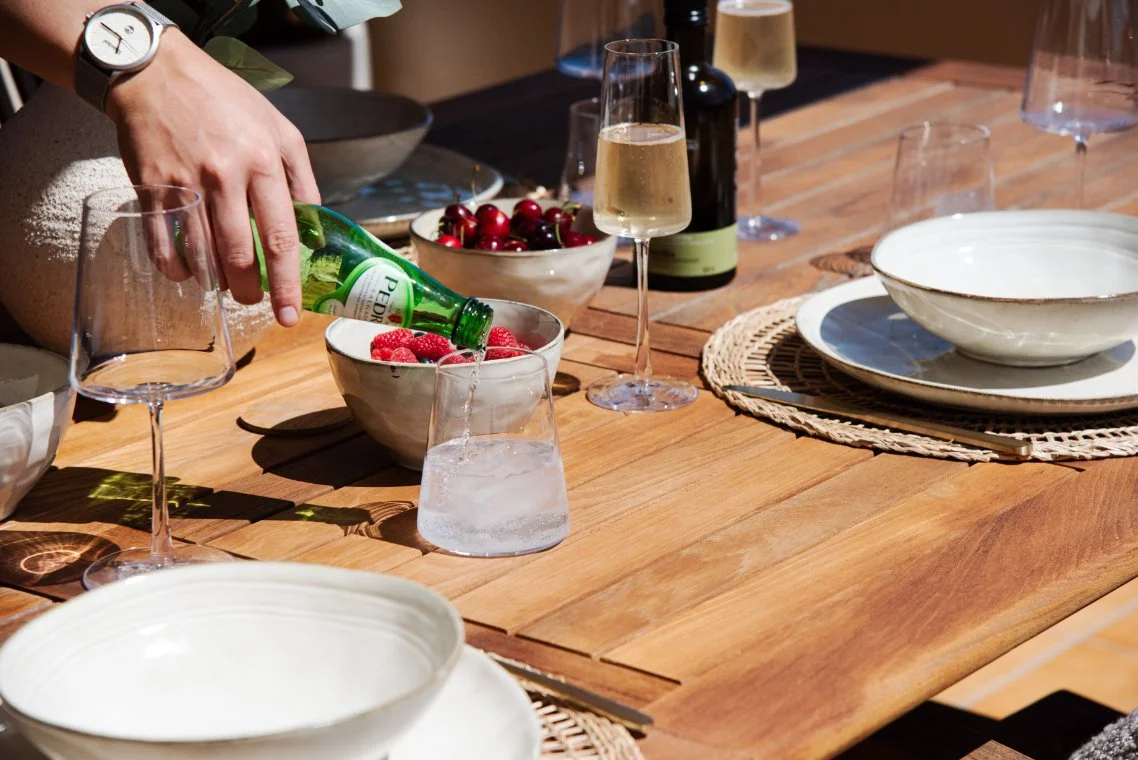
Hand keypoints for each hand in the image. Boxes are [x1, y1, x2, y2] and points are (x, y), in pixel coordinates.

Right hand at [105, 30, 318, 326]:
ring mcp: (184, 182)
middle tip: (253, 299)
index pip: (280, 236)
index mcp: (263, 161)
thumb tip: (314, 230)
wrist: (156, 72)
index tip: (290, 314)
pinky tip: (186, 271)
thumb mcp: (280, 130)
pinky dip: (176, 268)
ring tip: (224, 284)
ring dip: (214, 281)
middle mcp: (224, 174)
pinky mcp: (149, 186)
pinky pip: (163, 244)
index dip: (287, 282)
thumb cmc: (225, 102)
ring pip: (201, 256)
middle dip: (249, 290)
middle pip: (239, 255)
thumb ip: (302, 180)